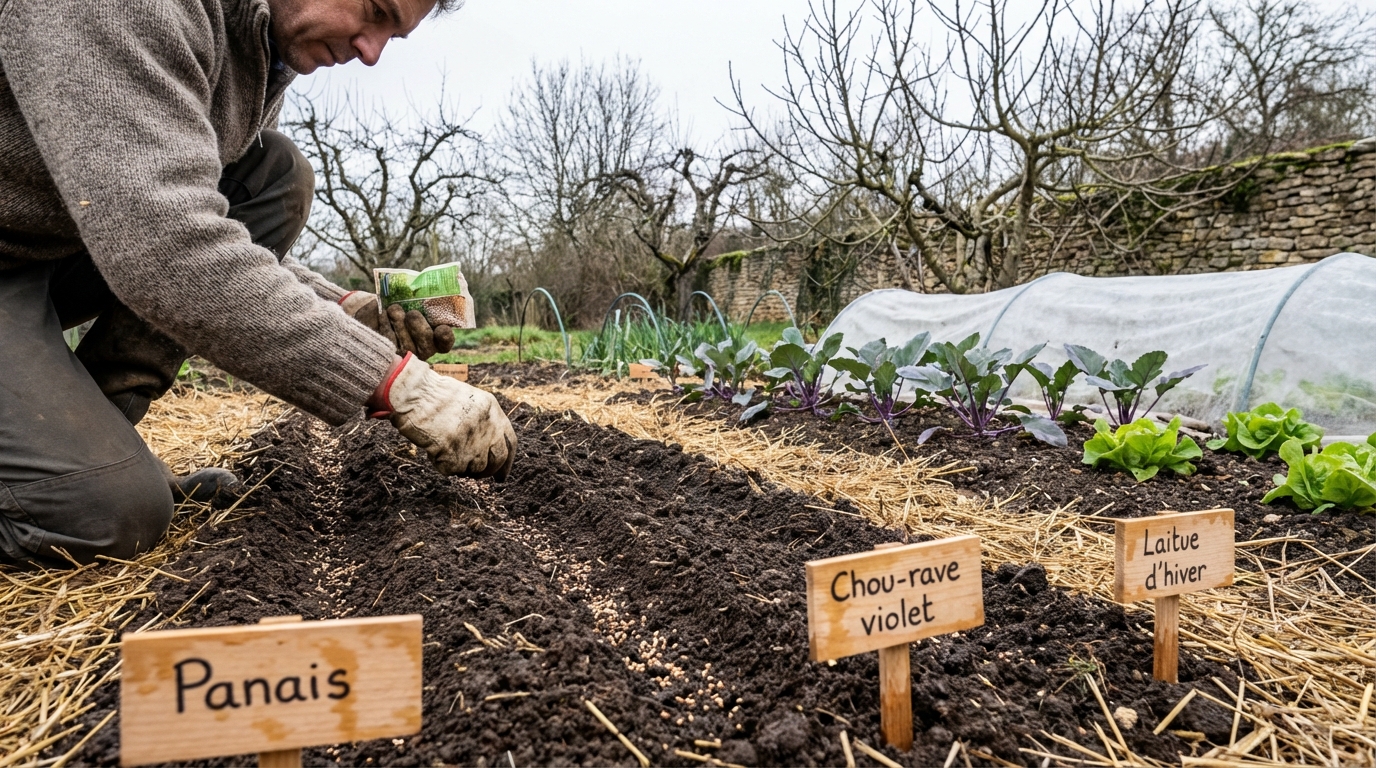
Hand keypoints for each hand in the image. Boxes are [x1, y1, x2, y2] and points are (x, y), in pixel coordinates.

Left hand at [338, 291, 454, 359]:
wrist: (370, 312)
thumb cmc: (396, 305)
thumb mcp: (408, 300)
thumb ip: (419, 300)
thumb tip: (421, 291)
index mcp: (434, 336)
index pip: (445, 342)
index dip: (445, 337)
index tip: (441, 328)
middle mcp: (422, 350)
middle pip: (427, 344)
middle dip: (419, 326)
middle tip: (411, 313)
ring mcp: (404, 355)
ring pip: (407, 345)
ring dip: (400, 322)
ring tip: (394, 309)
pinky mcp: (386, 356)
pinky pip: (389, 342)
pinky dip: (386, 325)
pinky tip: (383, 315)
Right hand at [367, 354, 515, 479]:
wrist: (415, 394)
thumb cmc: (434, 394)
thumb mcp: (469, 399)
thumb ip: (483, 420)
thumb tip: (488, 447)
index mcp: (493, 411)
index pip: (510, 443)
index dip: (507, 462)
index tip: (502, 476)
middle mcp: (488, 429)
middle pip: (496, 460)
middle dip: (488, 472)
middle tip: (478, 476)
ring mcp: (472, 444)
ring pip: (475, 468)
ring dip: (462, 467)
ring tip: (447, 452)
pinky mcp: (455, 455)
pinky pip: (451, 470)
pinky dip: (442, 465)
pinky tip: (433, 450)